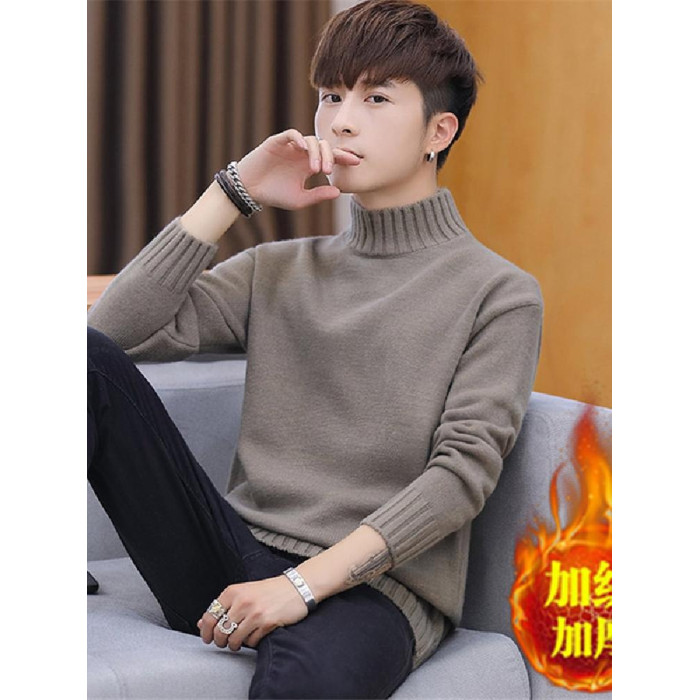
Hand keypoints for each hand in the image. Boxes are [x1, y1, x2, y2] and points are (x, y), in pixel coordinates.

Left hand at [197, 575, 308, 650]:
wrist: (296, 587)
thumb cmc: (269, 591)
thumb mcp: (244, 593)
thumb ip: (224, 607)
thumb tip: (202, 623)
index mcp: (233, 591)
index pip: (210, 617)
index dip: (206, 631)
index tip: (207, 638)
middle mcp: (242, 601)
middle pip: (220, 631)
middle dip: (220, 641)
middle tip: (224, 642)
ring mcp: (255, 613)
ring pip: (234, 640)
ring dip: (235, 644)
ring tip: (239, 641)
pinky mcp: (267, 623)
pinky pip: (251, 642)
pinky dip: (251, 642)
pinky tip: (255, 635)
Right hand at [235, 129, 360, 210]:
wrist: (250, 190)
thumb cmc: (274, 195)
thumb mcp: (300, 199)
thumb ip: (318, 196)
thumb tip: (339, 192)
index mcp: (309, 165)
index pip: (331, 157)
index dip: (344, 158)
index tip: (357, 162)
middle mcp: (302, 153)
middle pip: (324, 146)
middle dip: (330, 157)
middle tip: (329, 171)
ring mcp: (291, 146)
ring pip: (310, 140)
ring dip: (316, 153)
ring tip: (316, 169)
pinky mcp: (277, 142)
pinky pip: (291, 134)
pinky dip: (298, 138)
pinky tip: (302, 148)